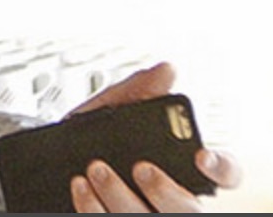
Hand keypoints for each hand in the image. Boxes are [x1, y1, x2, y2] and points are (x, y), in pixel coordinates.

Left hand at [67, 63, 242, 212]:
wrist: (46, 163)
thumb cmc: (90, 138)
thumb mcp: (108, 110)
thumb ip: (137, 92)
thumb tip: (166, 70)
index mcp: (182, 169)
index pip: (226, 175)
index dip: (222, 168)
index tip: (201, 156)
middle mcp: (170, 198)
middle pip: (189, 208)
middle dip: (166, 191)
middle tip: (141, 168)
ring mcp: (144, 212)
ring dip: (122, 197)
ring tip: (96, 169)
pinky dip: (93, 207)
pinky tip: (80, 186)